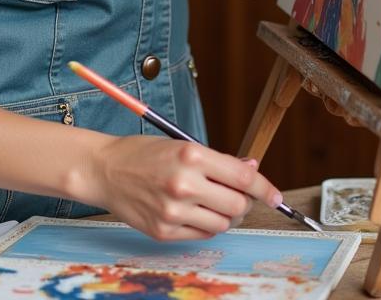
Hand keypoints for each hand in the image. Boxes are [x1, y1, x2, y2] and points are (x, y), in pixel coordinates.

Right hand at [77, 135, 282, 240]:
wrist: (104, 170)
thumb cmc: (143, 153)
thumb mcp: (182, 145)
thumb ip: (218, 161)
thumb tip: (251, 170)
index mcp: (191, 155)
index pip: (243, 178)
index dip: (265, 189)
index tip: (276, 196)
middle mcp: (184, 184)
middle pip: (237, 206)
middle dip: (244, 202)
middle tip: (238, 196)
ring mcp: (173, 211)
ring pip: (223, 224)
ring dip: (225, 215)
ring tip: (212, 202)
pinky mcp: (164, 231)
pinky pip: (202, 235)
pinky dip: (206, 225)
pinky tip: (196, 211)